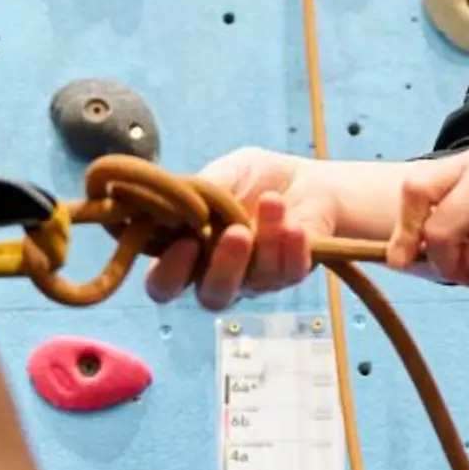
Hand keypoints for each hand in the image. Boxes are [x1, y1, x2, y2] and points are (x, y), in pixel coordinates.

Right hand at [142, 147, 336, 310]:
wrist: (303, 176)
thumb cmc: (253, 178)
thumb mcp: (225, 172)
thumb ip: (201, 189)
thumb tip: (181, 200)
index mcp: (190, 253)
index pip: (165, 284)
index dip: (169, 274)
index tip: (186, 243)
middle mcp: (220, 274)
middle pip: (213, 297)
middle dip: (224, 268)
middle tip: (237, 233)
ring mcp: (257, 279)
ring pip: (257, 281)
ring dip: (266, 241)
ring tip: (272, 201)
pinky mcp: (292, 274)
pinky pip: (291, 272)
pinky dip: (292, 247)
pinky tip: (294, 224)